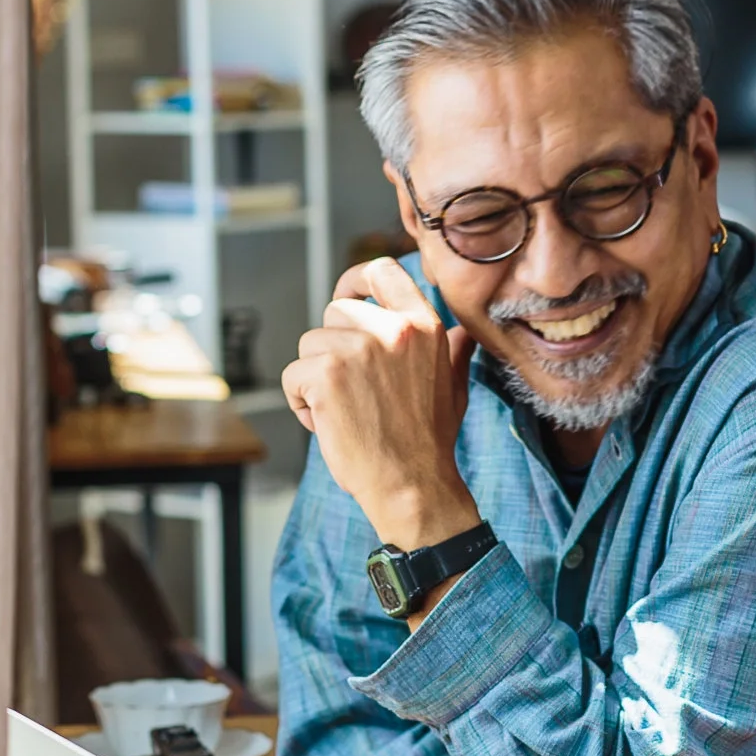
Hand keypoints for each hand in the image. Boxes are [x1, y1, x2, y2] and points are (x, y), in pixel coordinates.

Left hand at [280, 258, 480, 551]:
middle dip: (333, 348)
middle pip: (336, 312)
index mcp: (424, 325)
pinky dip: (300, 402)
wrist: (411, 485)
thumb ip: (452, 352)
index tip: (347, 294)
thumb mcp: (453, 388)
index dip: (356, 278)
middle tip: (353, 389)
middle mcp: (392, 329)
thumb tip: (463, 334)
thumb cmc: (429, 441)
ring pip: (310, 345)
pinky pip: (293, 376)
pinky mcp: (325, 374)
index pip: (383, 270)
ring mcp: (357, 348)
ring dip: (315, 378)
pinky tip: (327, 425)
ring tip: (343, 411)